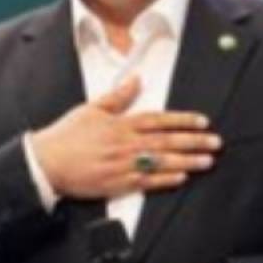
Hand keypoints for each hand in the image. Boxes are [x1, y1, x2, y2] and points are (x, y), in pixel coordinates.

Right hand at [31, 76, 221, 198]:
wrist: (46, 162)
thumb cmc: (67, 135)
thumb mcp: (91, 108)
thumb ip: (117, 96)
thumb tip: (136, 79)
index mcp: (121, 124)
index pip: (159, 120)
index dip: (182, 120)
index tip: (203, 121)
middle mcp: (125, 143)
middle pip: (166, 141)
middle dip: (194, 141)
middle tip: (216, 143)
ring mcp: (122, 165)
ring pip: (161, 162)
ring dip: (187, 161)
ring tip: (208, 161)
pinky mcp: (117, 184)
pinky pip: (146, 182)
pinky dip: (165, 180)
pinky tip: (182, 177)